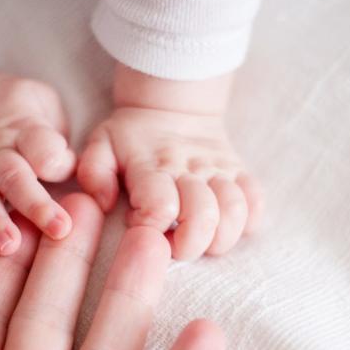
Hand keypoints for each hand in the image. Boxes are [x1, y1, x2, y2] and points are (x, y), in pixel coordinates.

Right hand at [0, 40, 75, 282]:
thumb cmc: (23, 109)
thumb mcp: (43, 103)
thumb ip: (56, 131)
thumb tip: (70, 165)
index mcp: (26, 131)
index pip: (39, 143)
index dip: (52, 155)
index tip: (66, 168)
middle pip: (14, 177)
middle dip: (35, 203)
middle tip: (59, 228)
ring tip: (7, 248)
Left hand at [78, 65, 263, 259]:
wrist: (173, 105)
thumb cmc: (131, 136)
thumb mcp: (100, 145)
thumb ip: (94, 173)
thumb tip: (105, 204)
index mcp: (152, 167)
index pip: (159, 207)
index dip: (151, 229)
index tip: (141, 228)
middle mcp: (190, 169)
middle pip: (203, 217)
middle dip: (188, 245)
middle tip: (174, 245)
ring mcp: (219, 171)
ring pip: (235, 212)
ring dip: (220, 237)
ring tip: (201, 239)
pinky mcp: (240, 172)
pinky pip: (256, 202)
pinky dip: (247, 222)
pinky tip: (226, 226)